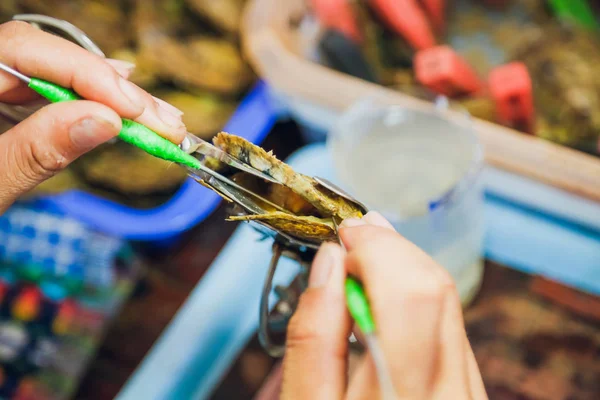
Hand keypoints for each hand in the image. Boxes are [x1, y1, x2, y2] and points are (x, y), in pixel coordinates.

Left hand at [0, 20, 185, 213]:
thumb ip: (34, 152)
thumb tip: (103, 121)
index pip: (22, 49)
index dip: (86, 74)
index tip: (133, 108)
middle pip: (45, 60)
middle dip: (110, 90)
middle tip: (164, 120)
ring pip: (52, 78)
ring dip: (110, 101)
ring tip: (157, 120)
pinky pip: (45, 99)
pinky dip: (88, 109)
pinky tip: (120, 111)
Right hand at [281, 212, 486, 398]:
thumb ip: (314, 336)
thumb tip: (331, 260)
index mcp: (403, 395)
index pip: (413, 294)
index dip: (378, 249)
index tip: (344, 236)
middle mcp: (451, 390)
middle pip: (438, 289)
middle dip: (390, 249)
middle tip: (350, 242)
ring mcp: (469, 390)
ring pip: (449, 301)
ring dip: (402, 270)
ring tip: (360, 267)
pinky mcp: (470, 388)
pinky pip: (450, 324)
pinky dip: (415, 298)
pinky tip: (383, 302)